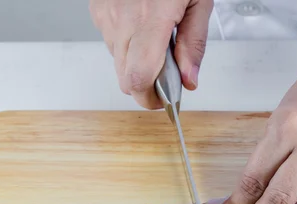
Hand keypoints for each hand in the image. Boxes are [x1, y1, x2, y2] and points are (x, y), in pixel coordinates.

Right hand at [89, 0, 212, 108]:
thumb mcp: (199, 2)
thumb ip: (194, 43)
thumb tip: (190, 79)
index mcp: (150, 18)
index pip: (139, 78)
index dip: (150, 98)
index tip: (165, 100)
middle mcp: (122, 19)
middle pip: (125, 78)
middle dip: (147, 85)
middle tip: (167, 78)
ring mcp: (105, 14)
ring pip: (117, 61)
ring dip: (137, 64)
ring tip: (158, 44)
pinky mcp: (97, 8)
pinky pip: (110, 40)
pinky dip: (127, 45)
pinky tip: (143, 29)